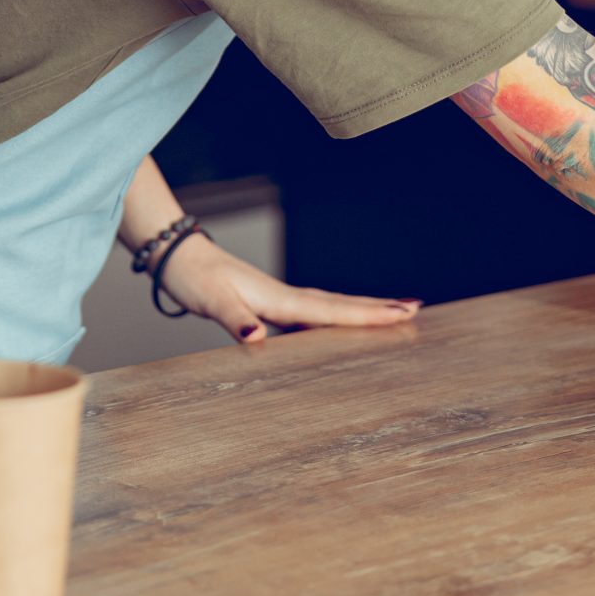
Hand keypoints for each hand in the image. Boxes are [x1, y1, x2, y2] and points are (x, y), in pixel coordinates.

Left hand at [157, 234, 421, 343]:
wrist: (177, 256)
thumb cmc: (193, 278)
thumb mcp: (210, 300)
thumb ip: (234, 320)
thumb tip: (258, 339)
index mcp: (278, 299)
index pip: (332, 310)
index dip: (368, 314)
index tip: (404, 313)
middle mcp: (285, 297)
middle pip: (340, 304)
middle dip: (378, 309)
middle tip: (416, 310)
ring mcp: (279, 298)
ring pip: (330, 306)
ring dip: (361, 310)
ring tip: (393, 313)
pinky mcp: (269, 302)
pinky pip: (313, 312)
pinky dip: (335, 315)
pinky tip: (340, 324)